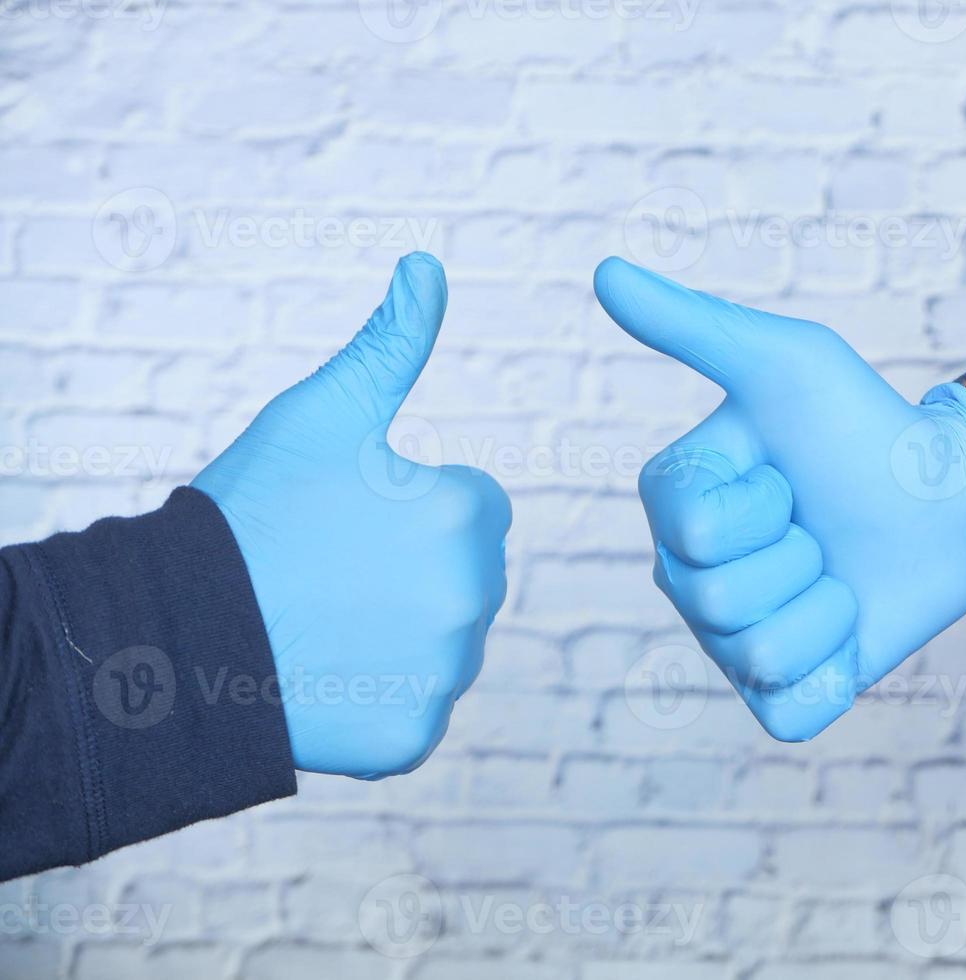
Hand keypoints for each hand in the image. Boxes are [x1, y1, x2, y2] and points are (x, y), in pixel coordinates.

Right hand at [194, 253, 509, 778]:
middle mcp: (473, 599)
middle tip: (333, 574)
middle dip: (415, 572)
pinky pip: (418, 709)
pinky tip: (327, 678)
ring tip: (325, 624)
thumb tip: (428, 266)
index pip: (473, 509)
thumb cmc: (250, 514)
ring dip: (402, 636)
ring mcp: (445, 677)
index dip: (410, 508)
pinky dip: (383, 699)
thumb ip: (390, 343)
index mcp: (463, 516)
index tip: (351, 521)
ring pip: (445, 644)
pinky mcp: (414, 738)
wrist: (173, 633)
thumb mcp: (319, 414)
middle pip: (466, 577)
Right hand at [594, 258, 965, 740]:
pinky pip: (790, 710)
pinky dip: (835, 670)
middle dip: (801, 556)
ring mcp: (732, 645)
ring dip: (826, 606)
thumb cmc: (864, 426)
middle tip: (823, 528)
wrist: (953, 500)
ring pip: (758, 654)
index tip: (790, 475)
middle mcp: (689, 580)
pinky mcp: (785, 697)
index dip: (765, 505)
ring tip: (839, 571)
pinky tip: (846, 628)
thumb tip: (604, 271)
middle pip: (720, 600)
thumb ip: (692, 327)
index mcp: (675, 511)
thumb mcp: (784, 365)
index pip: (698, 534)